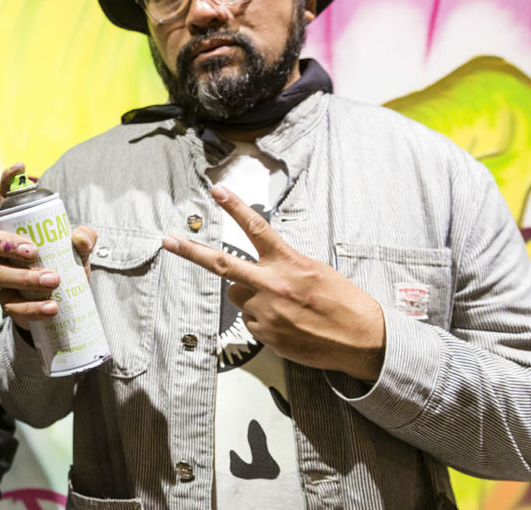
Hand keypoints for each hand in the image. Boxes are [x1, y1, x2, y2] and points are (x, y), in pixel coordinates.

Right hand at [0, 163, 96, 329]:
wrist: (63, 304)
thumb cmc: (64, 265)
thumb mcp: (76, 251)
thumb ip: (83, 240)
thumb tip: (80, 238)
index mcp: (15, 228)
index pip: (6, 200)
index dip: (9, 181)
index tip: (21, 166)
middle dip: (7, 243)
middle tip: (34, 252)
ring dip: (26, 278)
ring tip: (54, 281)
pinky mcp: (7, 303)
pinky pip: (11, 306)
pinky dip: (31, 308)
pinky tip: (51, 307)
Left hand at [164, 184, 385, 381]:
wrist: (362, 340)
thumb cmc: (343, 302)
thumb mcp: (315, 271)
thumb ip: (283, 264)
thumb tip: (260, 267)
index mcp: (289, 263)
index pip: (256, 228)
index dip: (234, 207)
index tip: (217, 191)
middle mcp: (273, 285)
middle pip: (222, 265)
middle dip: (191, 252)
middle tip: (168, 241)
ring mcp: (266, 311)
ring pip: (238, 296)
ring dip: (251, 297)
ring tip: (283, 305)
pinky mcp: (265, 334)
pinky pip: (251, 321)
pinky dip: (263, 320)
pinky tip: (288, 323)